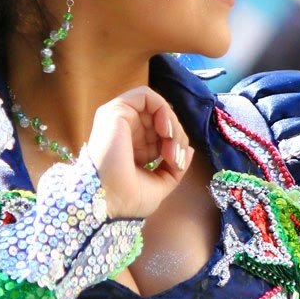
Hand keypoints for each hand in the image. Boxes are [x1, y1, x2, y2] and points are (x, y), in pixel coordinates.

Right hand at [86, 86, 191, 219]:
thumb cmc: (129, 199)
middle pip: (162, 119)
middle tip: (175, 158)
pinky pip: (145, 96)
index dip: (175, 144)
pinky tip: (165, 130)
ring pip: (157, 107)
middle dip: (177, 136)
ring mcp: (119, 119)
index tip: (177, 164)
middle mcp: (125, 130)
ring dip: (172, 124)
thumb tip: (188, 149)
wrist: (111, 202)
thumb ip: (175, 166)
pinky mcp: (116, 110)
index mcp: (133, 146)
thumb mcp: (161, 183)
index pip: (161, 133)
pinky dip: (162, 108)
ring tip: (171, 146)